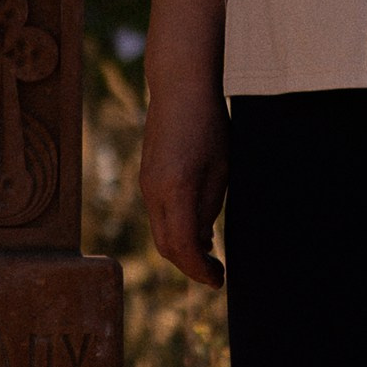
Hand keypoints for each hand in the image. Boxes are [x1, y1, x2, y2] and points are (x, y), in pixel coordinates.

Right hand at [139, 87, 228, 289]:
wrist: (179, 86)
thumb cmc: (208, 124)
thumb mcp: (220, 169)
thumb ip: (209, 207)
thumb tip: (201, 239)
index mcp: (176, 190)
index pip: (183, 247)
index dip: (200, 270)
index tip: (219, 279)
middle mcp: (153, 191)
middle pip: (166, 246)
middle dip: (191, 265)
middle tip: (216, 273)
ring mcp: (146, 183)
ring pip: (160, 231)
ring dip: (183, 247)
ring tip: (211, 254)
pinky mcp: (146, 176)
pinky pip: (158, 213)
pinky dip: (175, 228)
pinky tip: (198, 227)